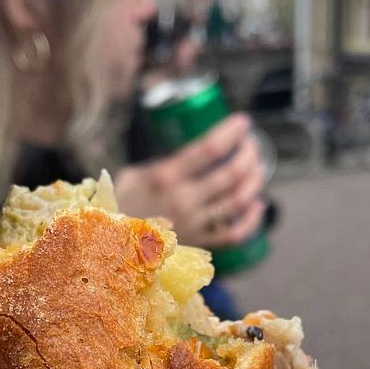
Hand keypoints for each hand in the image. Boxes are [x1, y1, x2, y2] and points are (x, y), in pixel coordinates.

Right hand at [115, 114, 265, 247]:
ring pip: (239, 201)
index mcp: (166, 177)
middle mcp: (183, 200)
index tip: (243, 122)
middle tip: (252, 145)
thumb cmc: (120, 206)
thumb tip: (192, 156)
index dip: (232, 132)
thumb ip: (163, 164)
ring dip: (255, 181)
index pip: (209, 148)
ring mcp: (194, 225)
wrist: (111, 246)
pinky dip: (252, 220)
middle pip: (231, 173)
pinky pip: (235, 234)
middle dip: (249, 155)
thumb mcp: (134, 175)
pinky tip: (258, 205)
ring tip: (258, 169)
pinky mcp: (199, 244)